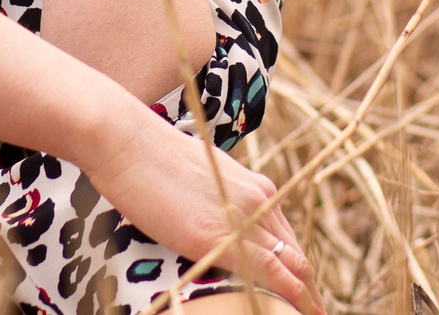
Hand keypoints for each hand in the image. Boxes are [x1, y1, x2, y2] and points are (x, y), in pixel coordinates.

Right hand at [76, 99, 322, 312]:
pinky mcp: (221, 239)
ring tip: (313, 314)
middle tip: (313, 309)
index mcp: (253, 185)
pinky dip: (296, 296)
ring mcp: (242, 218)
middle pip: (295, 252)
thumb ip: (216, 197)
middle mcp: (258, 199)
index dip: (297, 265)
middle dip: (307, 284)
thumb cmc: (147, 155)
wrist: (125, 141)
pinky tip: (307, 312)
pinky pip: (273, 274)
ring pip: (292, 265)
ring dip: (306, 295)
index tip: (303, 287)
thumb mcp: (197, 175)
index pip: (286, 234)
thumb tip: (207, 214)